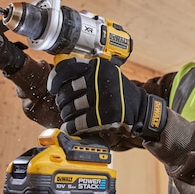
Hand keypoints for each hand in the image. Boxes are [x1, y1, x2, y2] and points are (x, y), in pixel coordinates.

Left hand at [47, 57, 166, 140]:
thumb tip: (58, 81)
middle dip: (62, 102)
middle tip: (65, 106)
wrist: (141, 109)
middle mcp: (100, 79)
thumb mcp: (106, 75)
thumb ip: (86, 74)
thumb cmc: (119, 93)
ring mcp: (103, 97)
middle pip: (66, 91)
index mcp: (98, 66)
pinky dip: (72, 127)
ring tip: (70, 117)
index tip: (53, 88)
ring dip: (67, 116)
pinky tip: (72, 128)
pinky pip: (78, 123)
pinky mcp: (104, 116)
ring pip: (70, 108)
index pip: (67, 68)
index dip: (55, 79)